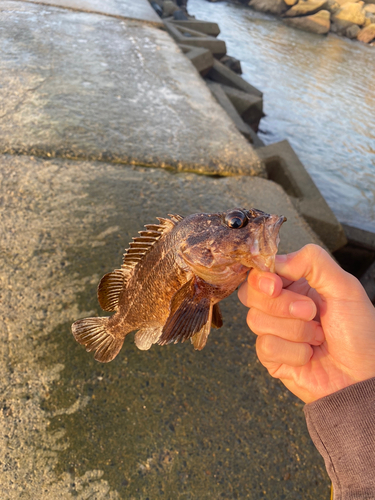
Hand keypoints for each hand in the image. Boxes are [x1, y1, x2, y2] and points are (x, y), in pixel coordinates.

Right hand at [238, 244, 374, 402]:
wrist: (362, 376)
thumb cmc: (359, 333)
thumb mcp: (345, 287)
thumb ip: (313, 261)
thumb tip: (276, 261)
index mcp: (295, 284)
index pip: (261, 271)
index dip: (262, 277)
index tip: (276, 285)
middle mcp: (280, 306)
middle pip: (250, 293)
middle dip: (281, 305)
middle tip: (310, 312)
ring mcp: (274, 331)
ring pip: (256, 320)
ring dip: (294, 330)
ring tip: (317, 336)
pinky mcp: (271, 356)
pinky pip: (265, 346)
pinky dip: (293, 351)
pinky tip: (309, 355)